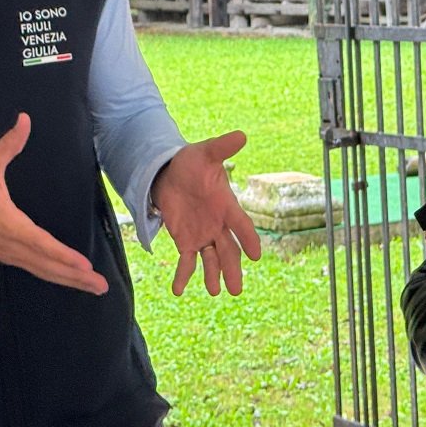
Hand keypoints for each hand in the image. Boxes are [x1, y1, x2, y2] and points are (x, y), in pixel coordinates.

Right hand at [0, 113, 107, 294]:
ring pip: (44, 271)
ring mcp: (11, 254)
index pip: (39, 242)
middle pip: (47, 265)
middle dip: (74, 276)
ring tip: (95, 286)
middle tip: (100, 285)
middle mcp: (12, 244)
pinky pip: (38, 270)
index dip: (62, 255)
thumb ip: (8, 144)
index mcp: (7, 224)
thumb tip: (25, 120)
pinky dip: (57, 276)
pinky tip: (72, 280)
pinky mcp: (11, 257)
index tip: (83, 264)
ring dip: (69, 280)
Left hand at [152, 130, 261, 296]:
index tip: (256, 255)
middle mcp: (218, 224)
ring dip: (213, 275)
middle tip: (237, 290)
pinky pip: (187, 261)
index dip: (249, 239)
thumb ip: (222, 147)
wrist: (169, 172)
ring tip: (215, 291)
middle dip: (232, 269)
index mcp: (226, 205)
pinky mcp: (185, 241)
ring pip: (211, 259)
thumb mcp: (206, 153)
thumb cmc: (192, 162)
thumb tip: (241, 135)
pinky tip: (178, 290)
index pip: (241, 224)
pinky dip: (183, 275)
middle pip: (228, 249)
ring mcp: (203, 235)